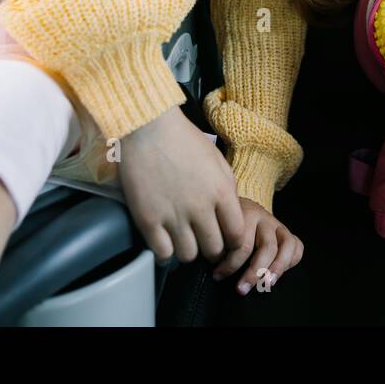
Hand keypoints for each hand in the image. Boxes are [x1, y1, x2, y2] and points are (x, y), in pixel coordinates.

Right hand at [118, 106, 244, 264]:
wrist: (148, 127)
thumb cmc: (183, 139)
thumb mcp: (217, 160)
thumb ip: (228, 188)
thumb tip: (230, 213)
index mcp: (221, 192)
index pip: (237, 234)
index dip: (232, 241)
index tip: (225, 238)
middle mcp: (200, 208)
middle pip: (213, 249)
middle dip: (211, 248)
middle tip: (203, 240)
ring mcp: (173, 215)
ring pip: (188, 255)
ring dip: (188, 250)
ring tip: (182, 238)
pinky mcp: (148, 220)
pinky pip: (162, 253)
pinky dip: (165, 252)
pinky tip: (165, 240)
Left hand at [211, 199, 304, 295]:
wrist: (231, 204)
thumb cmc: (222, 222)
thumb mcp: (217, 227)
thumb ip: (219, 244)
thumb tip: (217, 272)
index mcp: (245, 214)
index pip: (242, 244)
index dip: (229, 265)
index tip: (217, 275)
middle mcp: (264, 218)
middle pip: (267, 248)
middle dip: (254, 272)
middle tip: (241, 289)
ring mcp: (277, 224)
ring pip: (287, 246)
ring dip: (277, 269)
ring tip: (266, 285)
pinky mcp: (286, 232)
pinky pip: (297, 246)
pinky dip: (291, 261)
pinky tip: (277, 274)